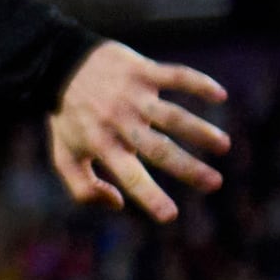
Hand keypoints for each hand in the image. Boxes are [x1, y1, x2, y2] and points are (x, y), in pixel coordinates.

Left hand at [48, 42, 229, 220]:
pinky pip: (175, 76)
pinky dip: (198, 83)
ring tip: (223, 145)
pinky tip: (220, 95)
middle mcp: (119, 121)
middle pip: (158, 148)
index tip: (170, 216)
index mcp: (102, 145)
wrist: (57, 63)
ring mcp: (131, 95)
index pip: (129, 176)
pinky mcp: (141, 70)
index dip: (149, 196)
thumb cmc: (69, 116)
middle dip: (187, 168)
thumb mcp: (64, 156)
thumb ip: (83, 188)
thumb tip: (118, 204)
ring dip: (199, 130)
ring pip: (171, 114)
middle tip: (215, 183)